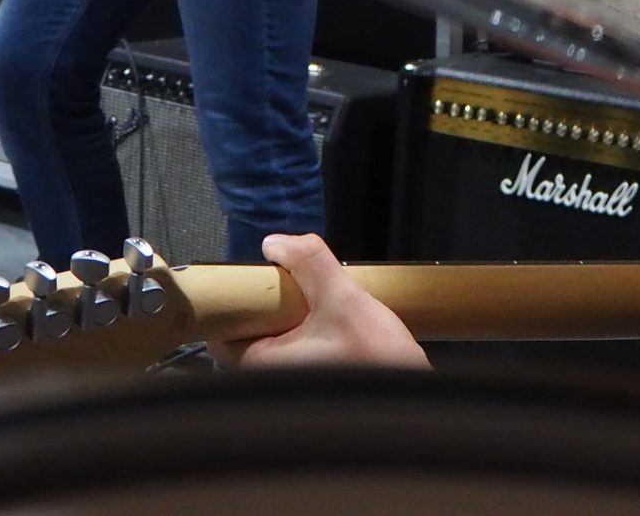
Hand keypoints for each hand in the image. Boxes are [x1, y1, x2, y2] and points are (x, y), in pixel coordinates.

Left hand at [218, 233, 429, 371]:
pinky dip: (309, 331)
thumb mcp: (343, 299)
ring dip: (293, 318)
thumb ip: (310, 263)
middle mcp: (272, 381)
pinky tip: (333, 320)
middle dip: (269, 307)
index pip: (222, 335)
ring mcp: (293, 384)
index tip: (250, 280)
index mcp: (264, 366)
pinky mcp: (315, 384)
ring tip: (318, 301)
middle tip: (293, 286)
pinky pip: (298, 351)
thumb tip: (276, 243)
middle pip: (250, 334)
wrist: (418, 397)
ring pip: (277, 341)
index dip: (232, 303)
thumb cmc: (377, 361)